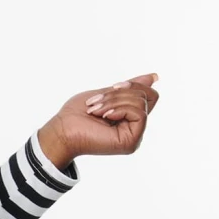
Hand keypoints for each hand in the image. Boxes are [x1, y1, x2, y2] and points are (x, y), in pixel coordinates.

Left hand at [38, 73, 159, 165]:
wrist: (63, 129)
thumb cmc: (78, 114)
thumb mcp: (107, 94)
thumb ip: (130, 88)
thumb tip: (155, 77)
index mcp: (131, 118)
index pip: (150, 95)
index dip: (134, 85)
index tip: (113, 86)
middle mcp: (135, 128)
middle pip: (146, 96)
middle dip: (120, 93)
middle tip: (97, 102)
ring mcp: (135, 137)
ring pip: (141, 103)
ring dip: (115, 101)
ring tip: (96, 111)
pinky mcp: (132, 142)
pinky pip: (139, 113)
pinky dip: (119, 109)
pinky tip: (104, 117)